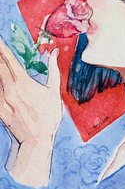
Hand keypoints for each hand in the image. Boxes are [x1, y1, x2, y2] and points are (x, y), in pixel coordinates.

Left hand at [0, 36, 62, 186]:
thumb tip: (54, 53)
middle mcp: (9, 90)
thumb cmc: (48, 116)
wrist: (36, 140)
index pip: (9, 60)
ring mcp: (1, 100)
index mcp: (24, 83)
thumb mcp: (54, 92)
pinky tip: (1, 82)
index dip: (2, 48)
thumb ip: (53, 70)